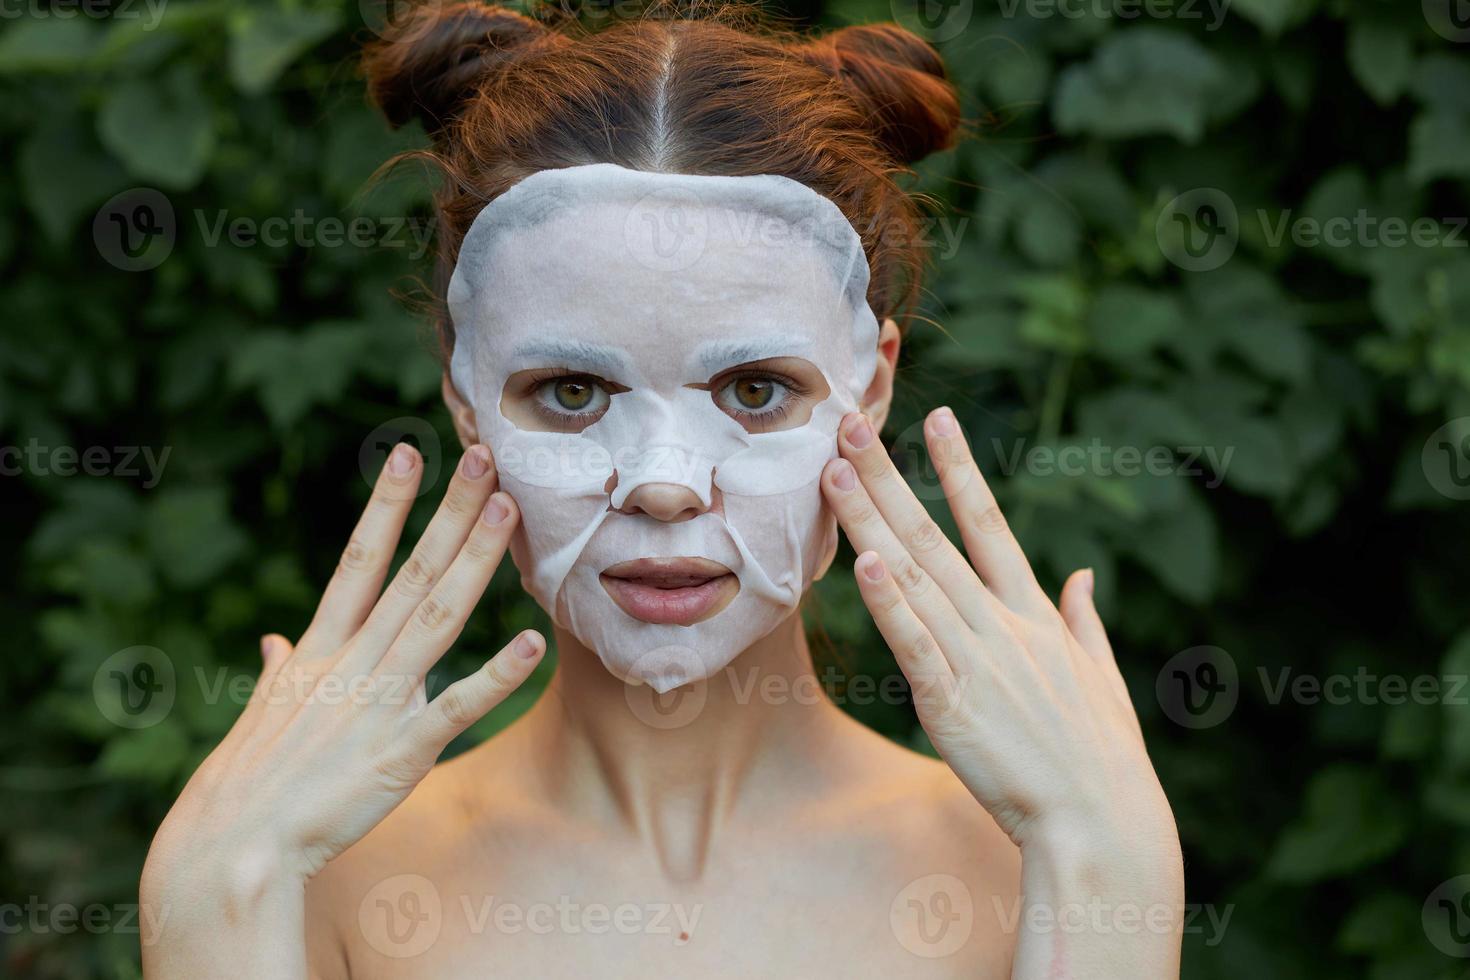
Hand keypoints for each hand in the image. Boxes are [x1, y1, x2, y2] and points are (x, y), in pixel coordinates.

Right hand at [144, 443, 542, 901]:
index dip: (387, 505)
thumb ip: (282, 669)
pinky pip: (457, 707)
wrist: (233, 844)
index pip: (359, 559)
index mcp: (322, 648)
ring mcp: (379, 702)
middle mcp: (353, 661)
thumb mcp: (265, 709)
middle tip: (483, 458)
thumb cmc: (250, 778)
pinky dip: (495, 676)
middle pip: (411, 572)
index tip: (409, 453)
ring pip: (437, 617)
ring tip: (507, 511)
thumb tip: (275, 642)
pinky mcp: (401, 752)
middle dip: (449, 513)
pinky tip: (531, 644)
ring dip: (475, 561)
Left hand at [819, 409, 1175, 855]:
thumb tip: (1080, 574)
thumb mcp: (1100, 677)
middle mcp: (1001, 625)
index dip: (959, 469)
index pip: (990, 524)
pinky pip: (914, 643)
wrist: (1104, 824)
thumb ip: (1083, 620)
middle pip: (933, 535)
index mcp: (1034, 616)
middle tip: (851, 421)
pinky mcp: (951, 703)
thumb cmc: (1102, 758)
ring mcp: (976, 659)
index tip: (938, 417)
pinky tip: (864, 561)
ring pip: (912, 576)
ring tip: (835, 469)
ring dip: (870, 521)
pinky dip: (890, 602)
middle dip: (888, 476)